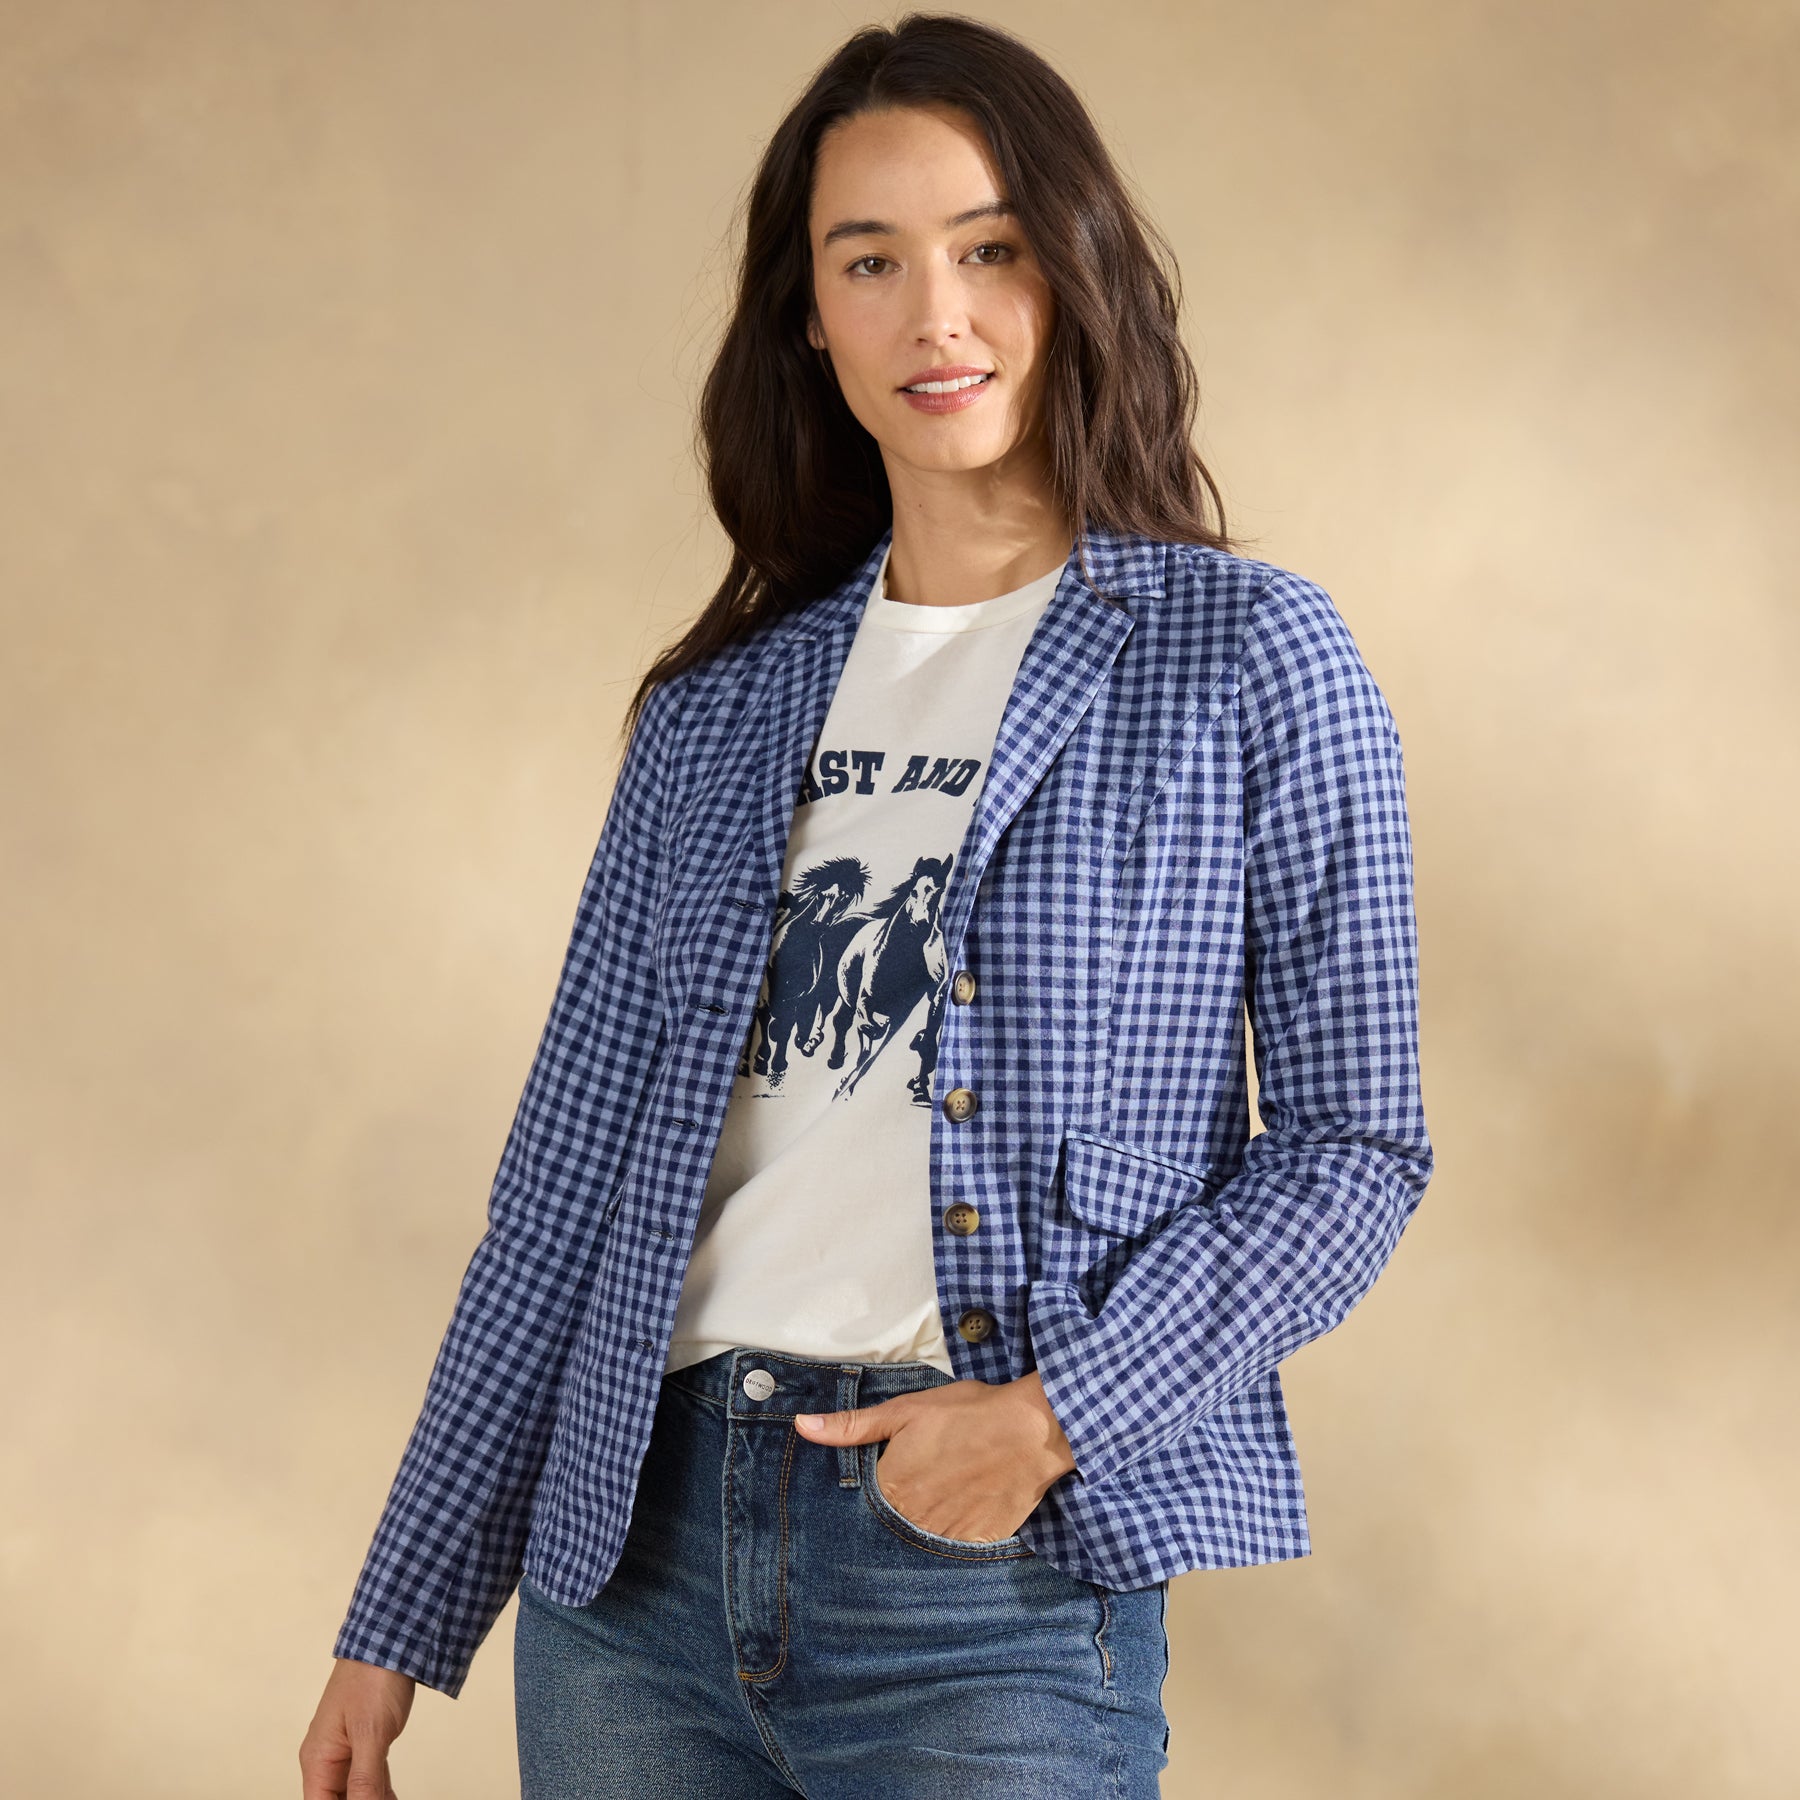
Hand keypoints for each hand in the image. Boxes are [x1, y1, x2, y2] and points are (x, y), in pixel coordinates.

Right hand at [299, 1657, 414, 1798]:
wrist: (392, 1639)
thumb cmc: (373, 1678)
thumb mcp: (370, 1733)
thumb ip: (364, 1778)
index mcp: (318, 1759)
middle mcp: (328, 1758)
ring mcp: (347, 1749)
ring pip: (355, 1792)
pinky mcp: (366, 1740)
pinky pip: (369, 1776)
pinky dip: (380, 1790)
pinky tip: (391, 1798)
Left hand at [793, 1371, 1078, 1541]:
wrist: (1032, 1430)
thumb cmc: (966, 1414)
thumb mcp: (905, 1411)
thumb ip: (852, 1426)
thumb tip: (801, 1427)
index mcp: (890, 1489)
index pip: (859, 1510)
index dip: (865, 1500)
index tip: (875, 1489)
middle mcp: (914, 1522)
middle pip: (889, 1530)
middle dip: (892, 1518)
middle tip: (911, 1494)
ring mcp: (947, 1538)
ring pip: (919, 1544)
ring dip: (920, 1530)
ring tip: (932, 1505)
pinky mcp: (978, 1545)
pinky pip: (954, 1552)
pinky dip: (951, 1538)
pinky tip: (958, 1515)